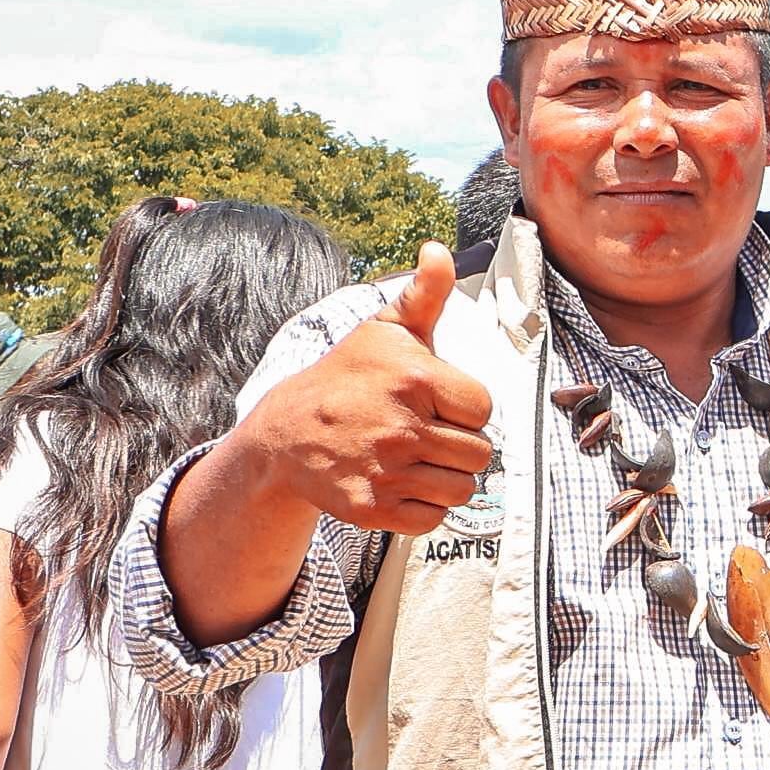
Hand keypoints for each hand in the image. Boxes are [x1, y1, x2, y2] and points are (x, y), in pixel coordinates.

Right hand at [237, 244, 494, 534]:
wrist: (285, 434)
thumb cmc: (347, 377)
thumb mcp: (385, 330)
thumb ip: (425, 293)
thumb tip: (439, 250)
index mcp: (416, 379)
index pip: (484, 409)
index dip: (465, 408)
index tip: (437, 403)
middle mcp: (402, 427)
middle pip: (479, 454)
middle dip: (458, 445)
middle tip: (426, 433)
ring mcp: (386, 471)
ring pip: (462, 489)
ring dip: (446, 478)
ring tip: (417, 459)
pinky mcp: (372, 509)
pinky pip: (432, 519)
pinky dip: (425, 508)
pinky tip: (402, 484)